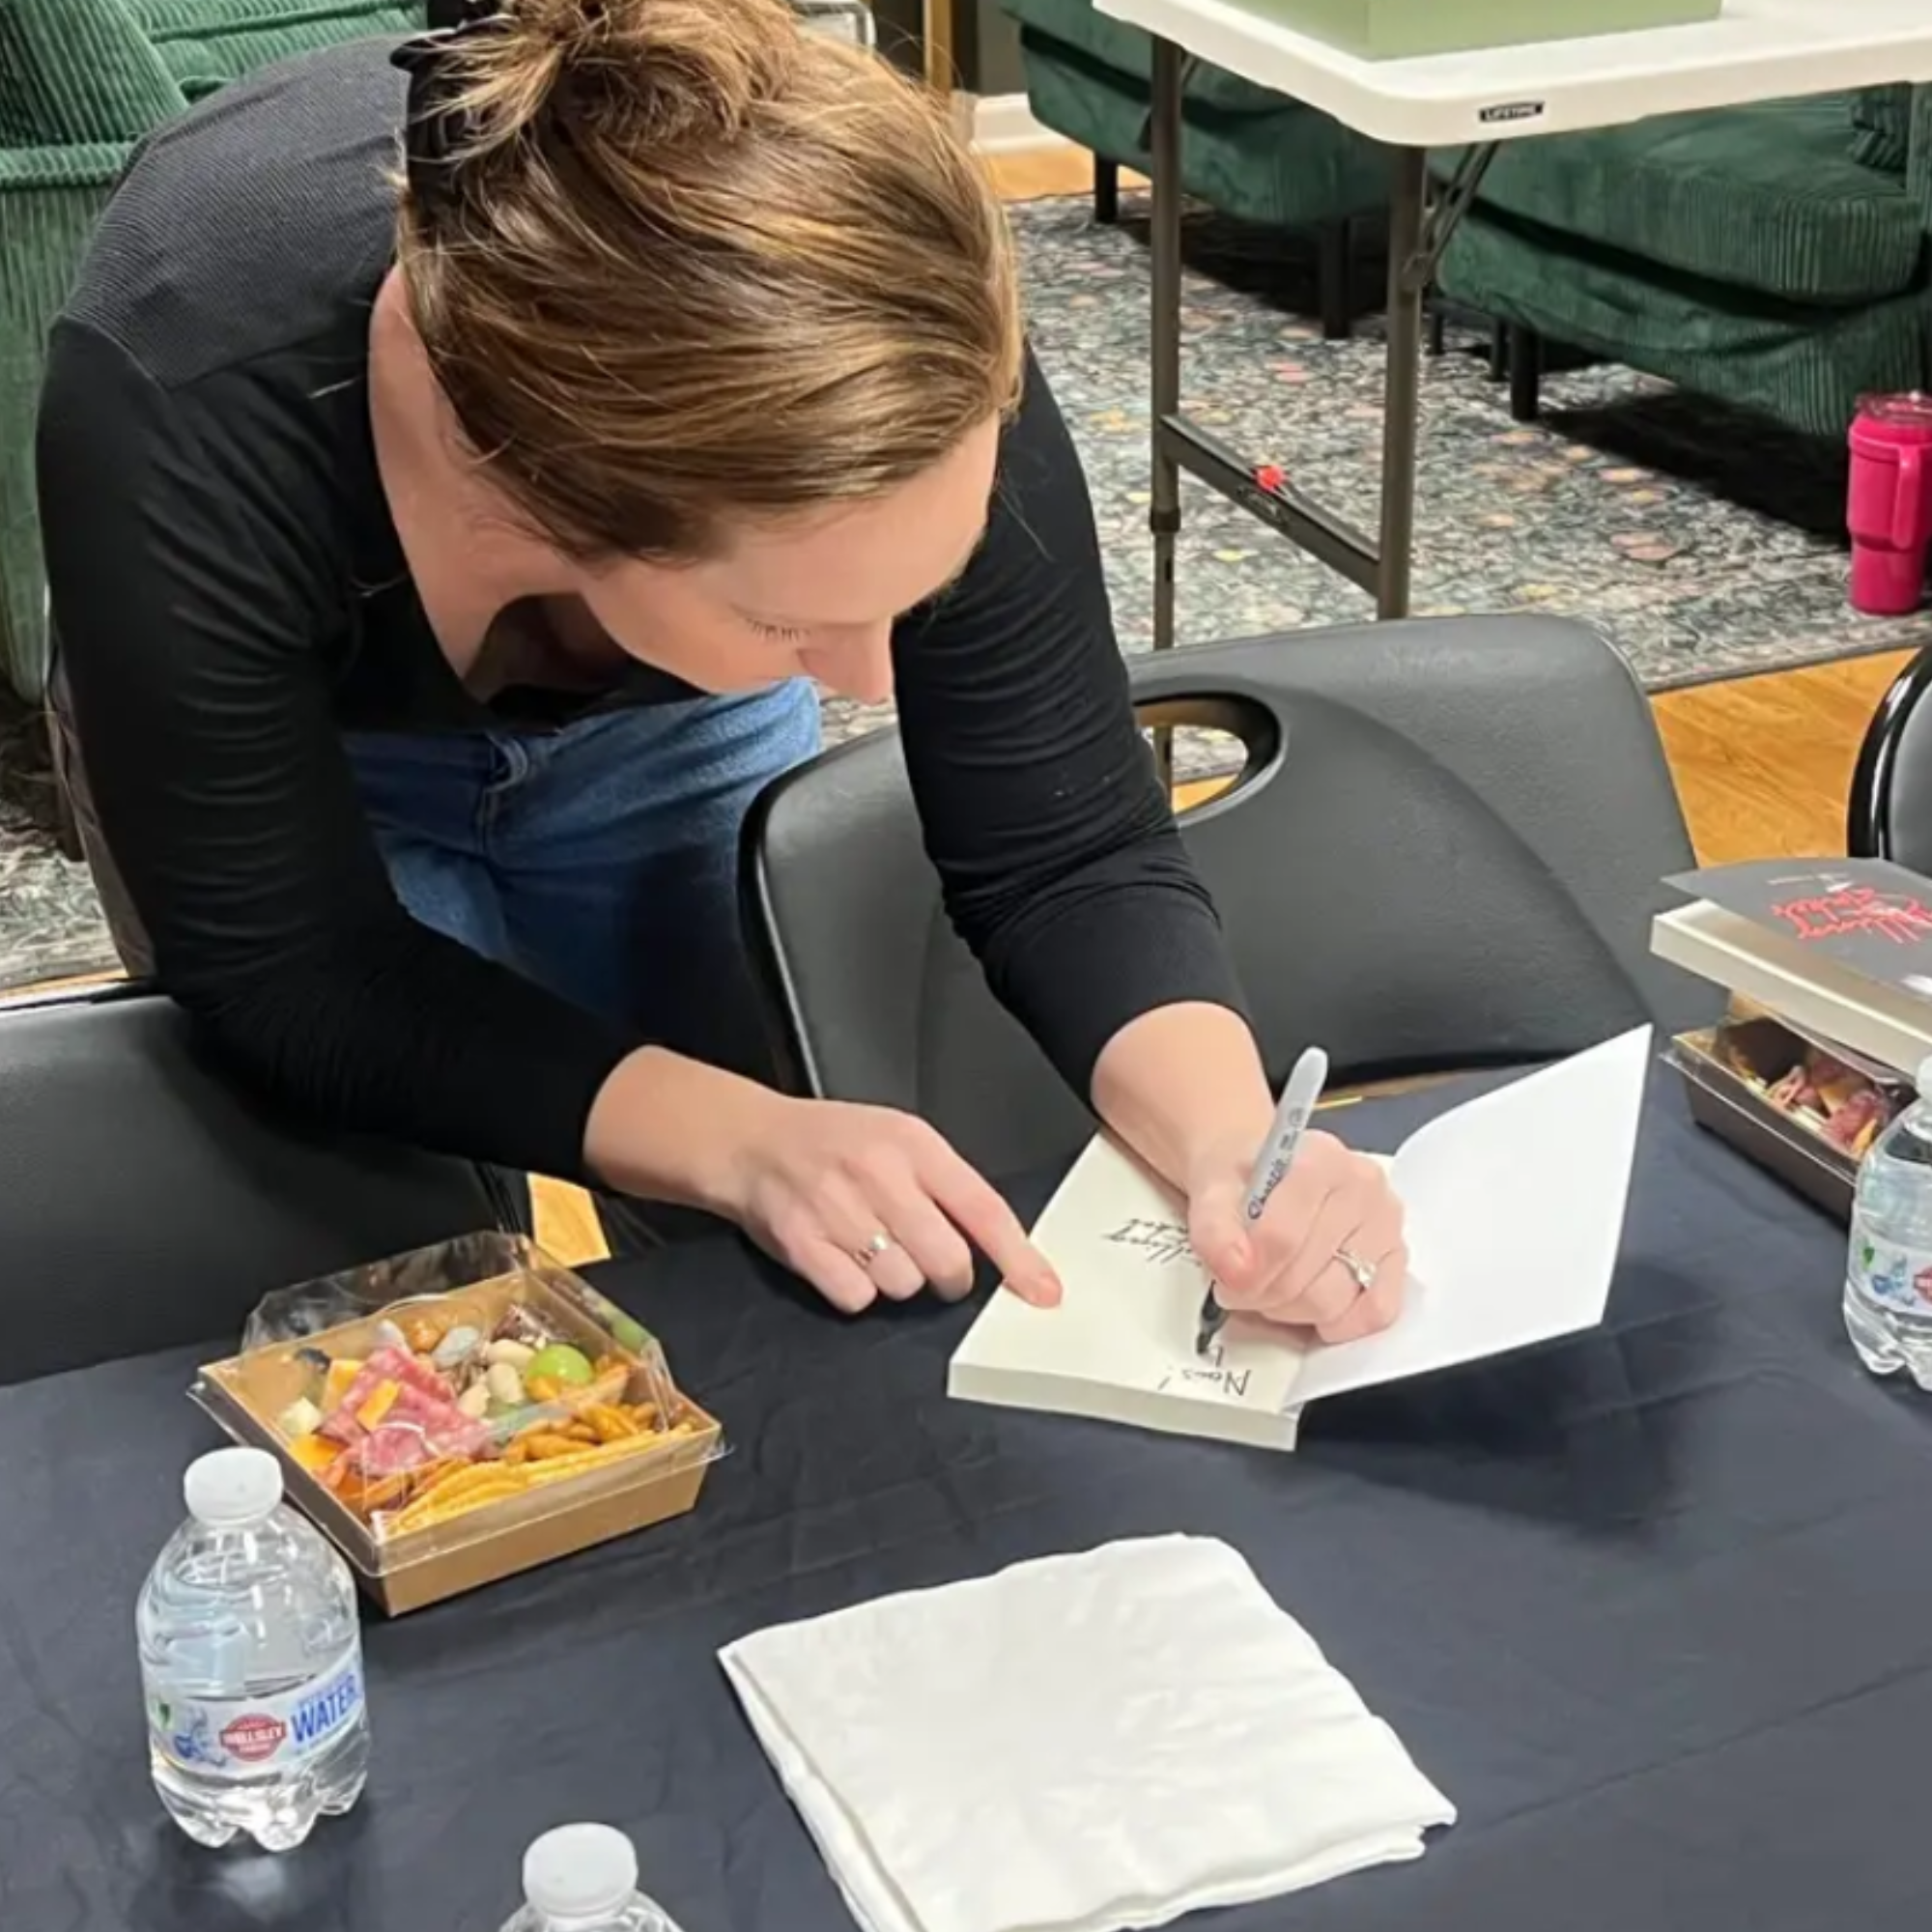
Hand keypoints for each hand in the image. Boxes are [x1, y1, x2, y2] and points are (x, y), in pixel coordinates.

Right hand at [725, 1096, 1063, 1316]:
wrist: (751, 1142)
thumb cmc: (835, 1144)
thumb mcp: (898, 1139)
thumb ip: (945, 1185)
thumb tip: (1001, 1248)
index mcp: (913, 1144)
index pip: (982, 1208)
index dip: (1018, 1257)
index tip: (1044, 1291)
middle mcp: (878, 1174)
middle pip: (946, 1259)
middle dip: (949, 1277)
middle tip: (936, 1268)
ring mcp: (837, 1209)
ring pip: (902, 1284)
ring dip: (897, 1281)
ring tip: (873, 1249)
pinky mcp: (802, 1243)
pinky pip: (855, 1296)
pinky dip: (855, 1291)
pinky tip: (843, 1260)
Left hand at [1186, 1130, 1406, 1343]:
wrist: (1261, 1171)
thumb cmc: (1242, 1178)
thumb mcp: (1210, 1190)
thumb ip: (1215, 1229)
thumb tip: (1236, 1271)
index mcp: (1319, 1159)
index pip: (1283, 1238)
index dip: (1248, 1273)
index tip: (1226, 1280)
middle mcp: (1363, 1187)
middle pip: (1307, 1279)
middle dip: (1262, 1295)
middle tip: (1238, 1285)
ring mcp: (1386, 1223)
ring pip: (1334, 1302)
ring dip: (1290, 1311)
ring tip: (1269, 1287)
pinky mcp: (1396, 1258)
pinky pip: (1376, 1312)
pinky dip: (1336, 1322)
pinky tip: (1309, 1307)